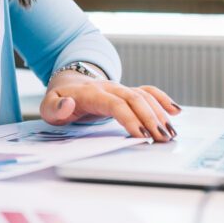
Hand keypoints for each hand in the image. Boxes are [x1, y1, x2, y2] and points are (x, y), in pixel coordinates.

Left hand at [39, 71, 182, 141]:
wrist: (68, 83)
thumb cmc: (60, 99)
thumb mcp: (48, 106)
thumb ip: (55, 108)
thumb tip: (68, 105)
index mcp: (92, 93)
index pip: (115, 104)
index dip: (130, 118)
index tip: (141, 136)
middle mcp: (110, 88)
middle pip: (135, 99)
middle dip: (151, 119)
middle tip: (163, 139)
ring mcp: (120, 88)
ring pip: (144, 96)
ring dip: (159, 114)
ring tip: (171, 133)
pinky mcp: (128, 92)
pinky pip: (148, 91)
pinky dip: (162, 99)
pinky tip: (175, 112)